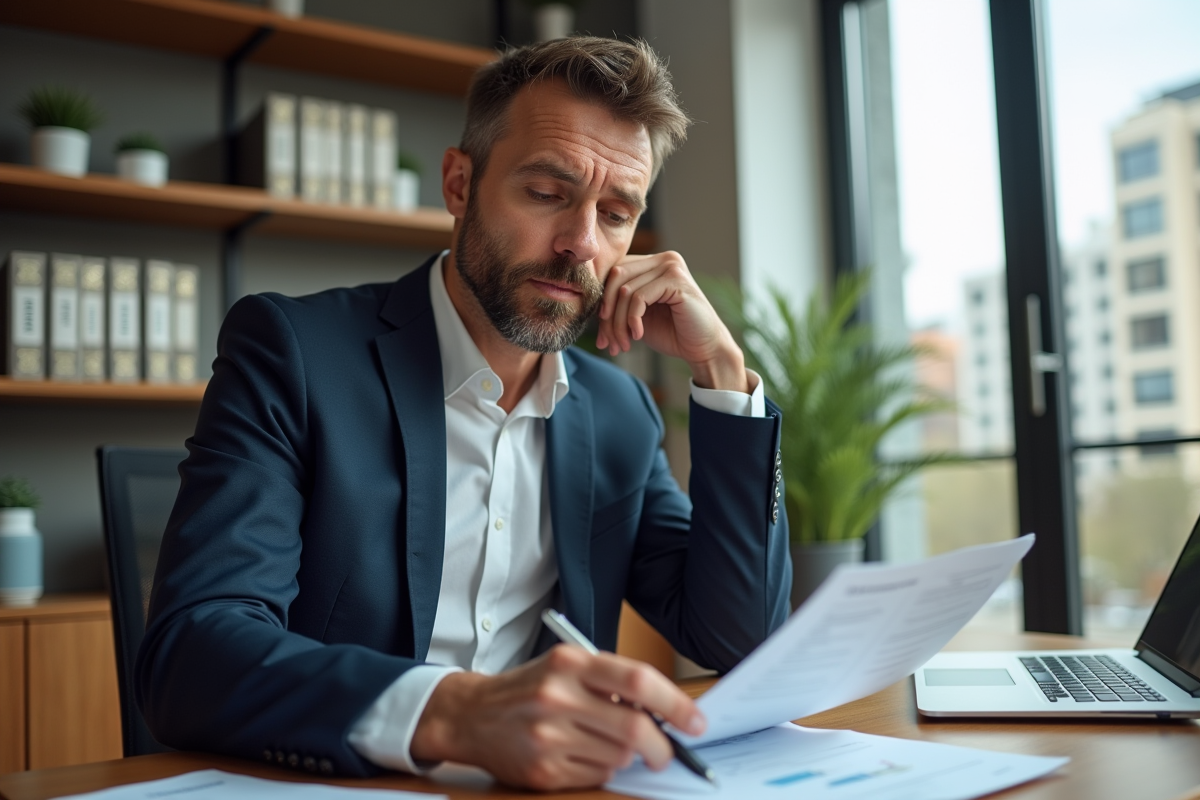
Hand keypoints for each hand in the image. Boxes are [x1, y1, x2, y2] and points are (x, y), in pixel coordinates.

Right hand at [409, 645, 705, 790]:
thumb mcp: (566, 667)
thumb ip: (611, 681)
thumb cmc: (529, 687)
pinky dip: (602, 770)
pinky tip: (583, 755)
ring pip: (619, 757)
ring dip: (627, 756)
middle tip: (669, 752)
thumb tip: (665, 710)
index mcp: (571, 664)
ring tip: (607, 743)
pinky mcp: (543, 770)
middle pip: (634, 728)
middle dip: (663, 746)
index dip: (675, 703)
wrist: (471, 715)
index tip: (696, 721)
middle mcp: (558, 697)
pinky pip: (596, 776)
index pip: (638, 681)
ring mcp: (549, 737)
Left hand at [596, 251, 748, 392]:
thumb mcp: (637, 316)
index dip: (602, 303)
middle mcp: (662, 259)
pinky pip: (639, 297)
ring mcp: (671, 266)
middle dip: (608, 314)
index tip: (602, 335)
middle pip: (616, 278)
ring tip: (623, 343)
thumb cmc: (672, 332)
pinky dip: (633, 319)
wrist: (703, 348)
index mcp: (652, 263)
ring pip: (625, 290)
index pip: (614, 273)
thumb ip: (617, 303)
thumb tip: (586, 304)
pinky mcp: (676, 280)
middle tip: (609, 342)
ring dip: (619, 323)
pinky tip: (638, 335)